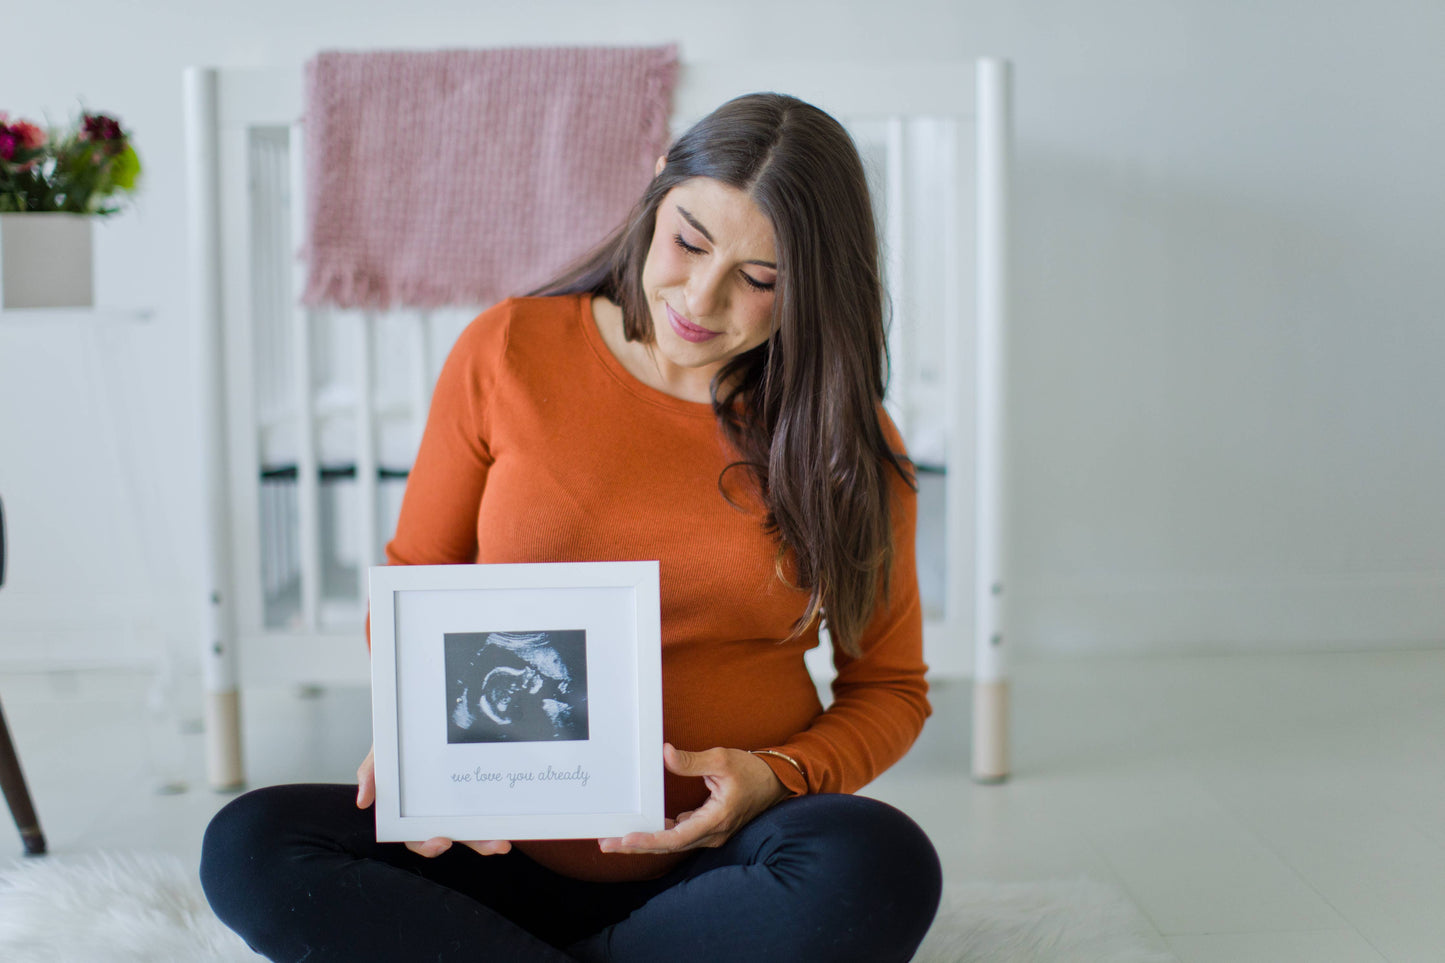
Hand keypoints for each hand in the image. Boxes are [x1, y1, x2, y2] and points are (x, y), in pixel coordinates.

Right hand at [356, 746, 510, 857]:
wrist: (419, 708)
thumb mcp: (383, 751)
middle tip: (494, 845)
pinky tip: (515, 816)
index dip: (428, 845)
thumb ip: (372, 772)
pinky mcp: (477, 788)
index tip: (441, 840)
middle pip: (456, 835)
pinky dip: (502, 814)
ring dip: (491, 838)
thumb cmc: (399, 737)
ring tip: (506, 841)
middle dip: (475, 844)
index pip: (418, 836)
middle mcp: (437, 810)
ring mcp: (459, 801)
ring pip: (476, 827)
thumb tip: (363, 801)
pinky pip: (490, 804)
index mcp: (412, 809)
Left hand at [597, 743, 788, 854]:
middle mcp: (712, 833)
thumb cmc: (752, 771)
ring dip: (646, 841)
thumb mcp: (721, 759)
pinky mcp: (709, 828)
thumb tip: (664, 755)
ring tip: (617, 838)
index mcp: (716, 819)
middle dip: (637, 845)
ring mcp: (711, 833)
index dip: (650, 840)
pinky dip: (661, 833)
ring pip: (673, 842)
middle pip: (669, 845)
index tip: (626, 840)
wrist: (776, 781)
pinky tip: (643, 827)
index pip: (677, 837)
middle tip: (606, 843)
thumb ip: (691, 761)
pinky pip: (681, 835)